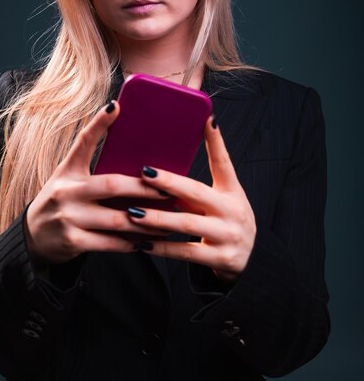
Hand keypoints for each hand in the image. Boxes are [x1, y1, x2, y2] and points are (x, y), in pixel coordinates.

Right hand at [25, 101, 168, 266]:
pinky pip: (109, 242)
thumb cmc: (63, 201)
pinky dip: (131, 243)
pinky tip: (148, 241)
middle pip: (111, 185)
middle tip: (168, 189)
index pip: (83, 142)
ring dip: (146, 221)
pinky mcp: (72, 242)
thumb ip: (93, 165)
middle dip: (144, 188)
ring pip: (116, 219)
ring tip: (168, 220)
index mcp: (68, 170)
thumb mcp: (70, 177)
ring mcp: (68, 217)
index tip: (116, 105)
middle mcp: (66, 191)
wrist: (33, 237)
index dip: (99, 123)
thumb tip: (131, 151)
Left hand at [127, 117, 256, 281]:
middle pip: (197, 192)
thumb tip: (160, 168)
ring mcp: (229, 235)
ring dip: (157, 218)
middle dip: (169, 182)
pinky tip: (142, 243)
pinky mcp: (221, 259)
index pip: (224, 162)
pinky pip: (186, 252)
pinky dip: (162, 248)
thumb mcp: (222, 198)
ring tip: (133, 212)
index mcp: (232, 191)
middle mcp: (234, 210)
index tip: (207, 119)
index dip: (216, 141)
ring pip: (187, 224)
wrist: (248, 260)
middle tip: (144, 173)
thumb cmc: (225, 220)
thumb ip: (198, 185)